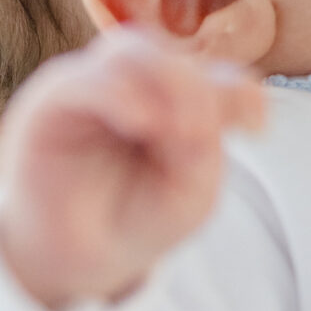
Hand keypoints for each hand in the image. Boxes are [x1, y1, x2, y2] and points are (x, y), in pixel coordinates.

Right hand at [0, 30, 264, 308]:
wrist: (78, 259)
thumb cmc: (137, 219)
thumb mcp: (189, 194)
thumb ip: (202, 149)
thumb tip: (194, 114)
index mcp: (179, 101)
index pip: (216, 76)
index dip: (242, 91)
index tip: (256, 129)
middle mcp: (137, 84)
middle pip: (174, 58)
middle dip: (197, 91)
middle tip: (200, 136)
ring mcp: (94, 85)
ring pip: (132, 51)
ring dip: (165, 84)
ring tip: (178, 132)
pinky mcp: (54, 101)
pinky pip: (83, 79)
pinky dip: (118, 93)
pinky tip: (141, 122)